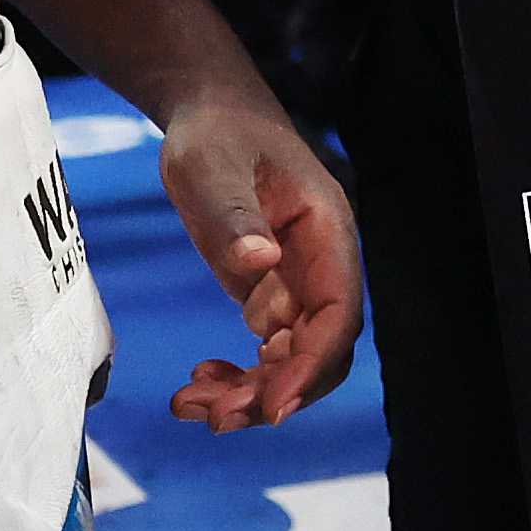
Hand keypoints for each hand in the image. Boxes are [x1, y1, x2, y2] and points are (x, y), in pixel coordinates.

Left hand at [157, 99, 365, 429]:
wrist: (210, 115)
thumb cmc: (217, 132)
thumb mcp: (213, 166)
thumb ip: (236, 214)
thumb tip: (259, 263)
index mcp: (328, 234)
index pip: (338, 315)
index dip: (310, 366)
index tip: (271, 405)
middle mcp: (322, 267)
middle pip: (320, 351)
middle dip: (274, 391)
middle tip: (214, 415)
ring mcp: (297, 285)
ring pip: (293, 360)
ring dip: (251, 392)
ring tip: (192, 405)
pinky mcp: (270, 294)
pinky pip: (268, 351)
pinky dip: (239, 375)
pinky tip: (200, 379)